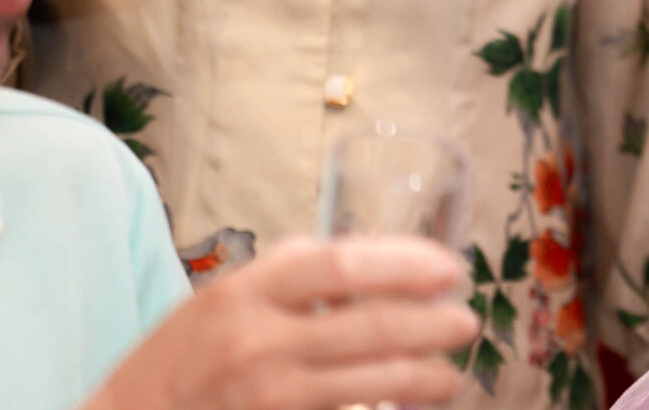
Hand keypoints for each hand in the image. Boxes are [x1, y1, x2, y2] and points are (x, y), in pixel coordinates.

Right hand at [83, 235, 477, 409]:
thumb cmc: (183, 357)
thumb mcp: (224, 296)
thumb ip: (290, 272)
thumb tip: (372, 254)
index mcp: (248, 292)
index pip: (341, 266)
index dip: (404, 264)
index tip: (449, 269)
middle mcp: (256, 344)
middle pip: (369, 328)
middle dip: (432, 327)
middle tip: (465, 323)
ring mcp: (264, 397)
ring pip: (368, 385)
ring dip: (424, 379)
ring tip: (452, 376)